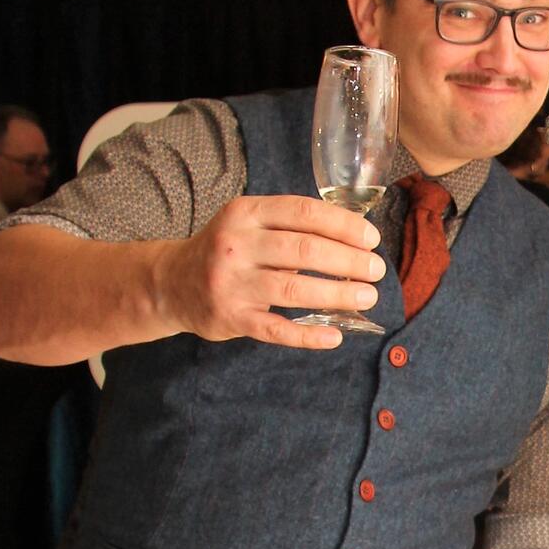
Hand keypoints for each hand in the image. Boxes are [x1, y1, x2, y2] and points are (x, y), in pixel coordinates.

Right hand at [157, 194, 386, 348]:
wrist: (172, 282)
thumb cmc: (225, 250)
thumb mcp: (248, 223)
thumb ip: (289, 225)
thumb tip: (352, 236)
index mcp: (246, 213)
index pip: (303, 213)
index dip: (343, 225)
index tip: (371, 238)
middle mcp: (236, 245)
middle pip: (304, 250)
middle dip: (349, 260)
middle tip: (376, 270)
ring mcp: (233, 283)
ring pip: (295, 289)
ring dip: (338, 294)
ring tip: (367, 297)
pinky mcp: (232, 318)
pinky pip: (276, 329)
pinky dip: (308, 335)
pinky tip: (335, 336)